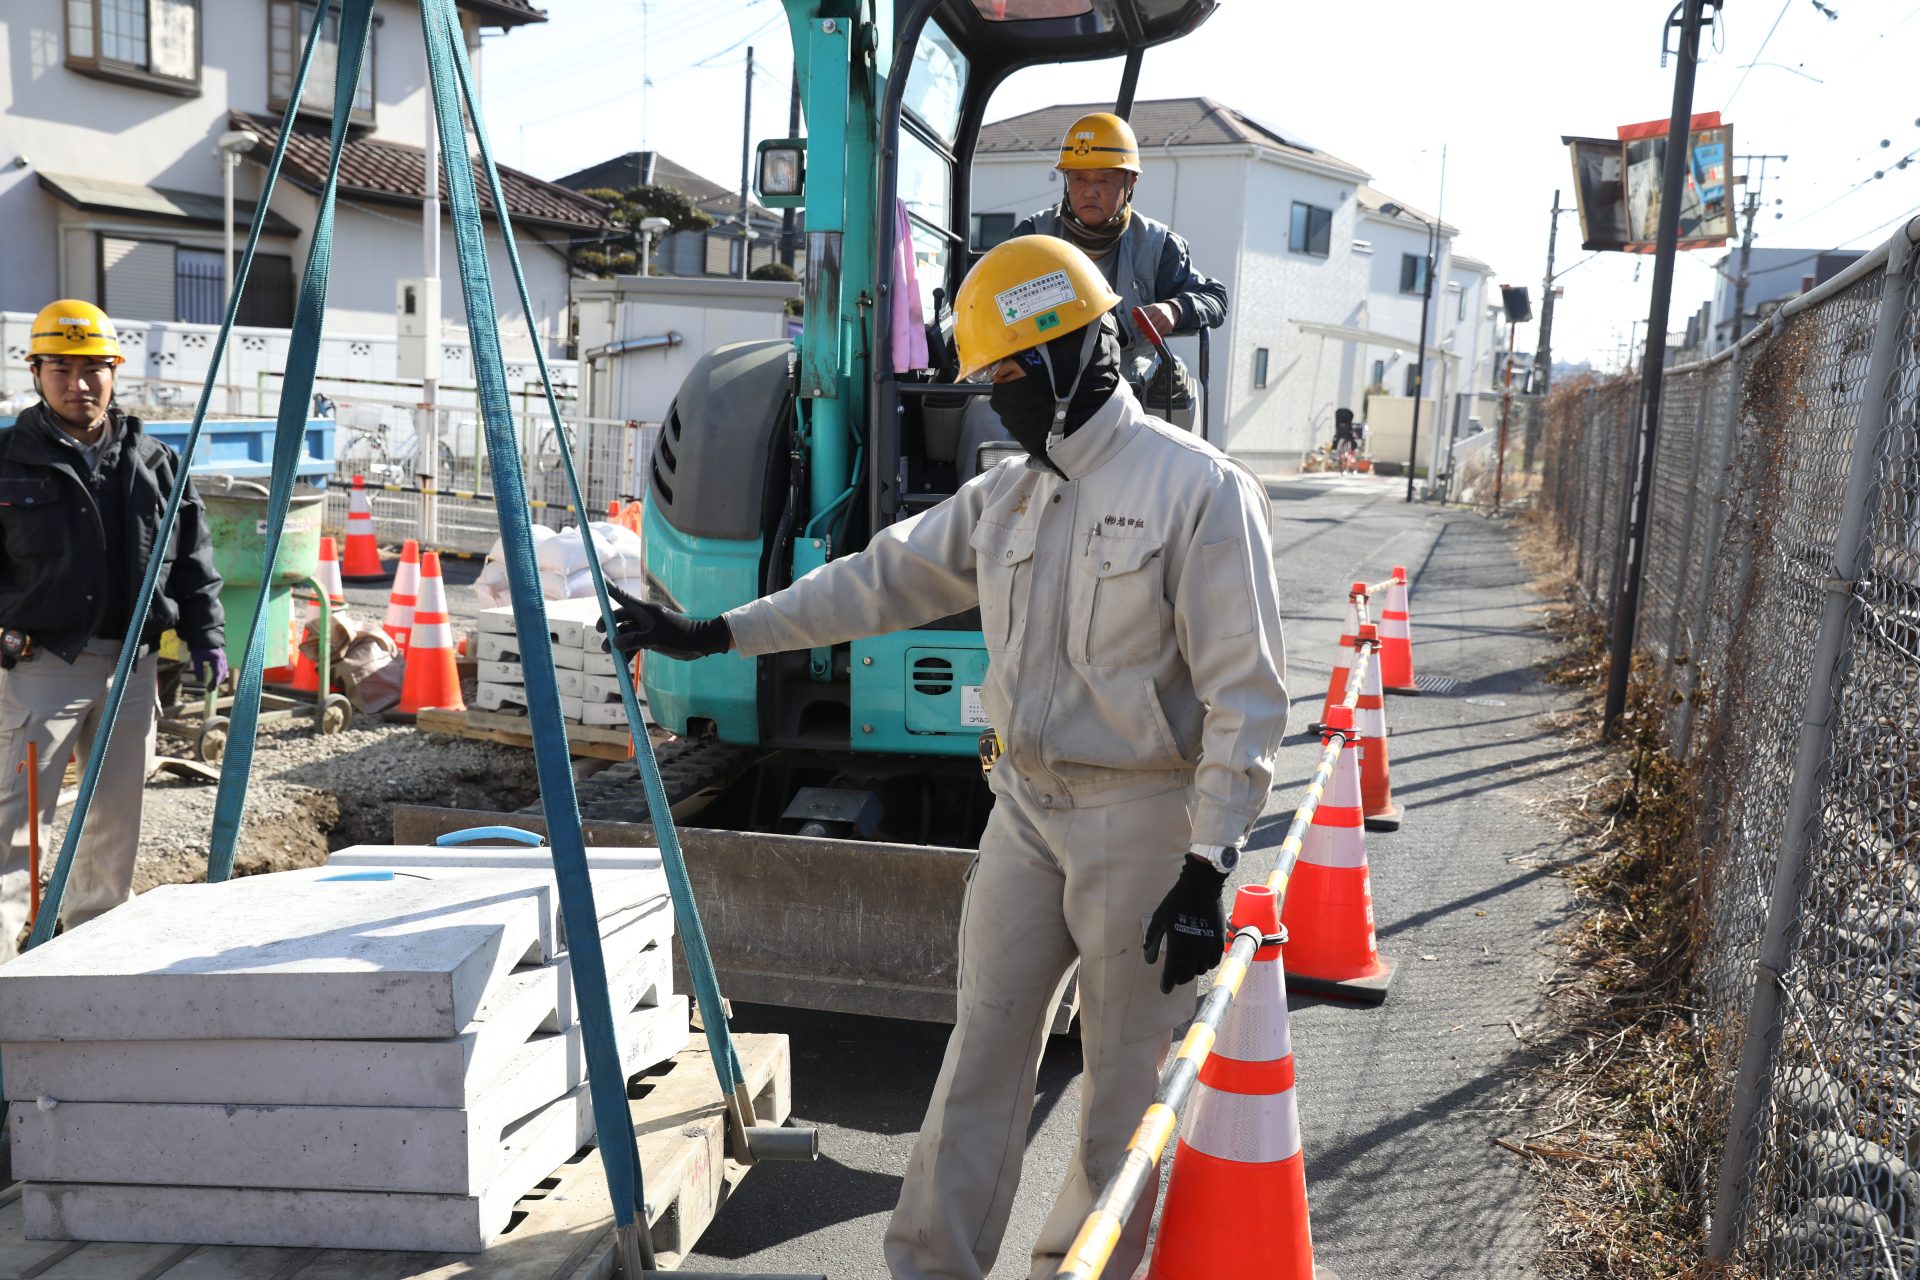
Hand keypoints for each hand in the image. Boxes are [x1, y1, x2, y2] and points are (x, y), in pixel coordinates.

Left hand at [190, 646, 228, 688]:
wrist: (203, 636)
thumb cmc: (199, 647)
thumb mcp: (196, 658)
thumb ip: (198, 669)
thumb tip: (200, 680)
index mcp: (217, 658)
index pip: (218, 673)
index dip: (215, 682)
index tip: (210, 689)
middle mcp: (223, 659)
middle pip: (222, 674)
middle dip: (216, 682)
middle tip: (210, 690)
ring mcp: (224, 658)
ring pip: (223, 672)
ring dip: (218, 679)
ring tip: (211, 686)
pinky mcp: (223, 658)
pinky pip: (223, 668)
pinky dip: (219, 675)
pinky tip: (214, 678)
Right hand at [601, 584, 732, 660]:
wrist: (700, 643)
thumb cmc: (680, 637)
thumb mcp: (656, 639)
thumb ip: (635, 640)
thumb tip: (615, 642)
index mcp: (645, 610)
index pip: (623, 597)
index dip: (610, 589)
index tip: (599, 580)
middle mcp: (645, 617)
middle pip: (621, 618)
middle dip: (610, 627)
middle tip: (601, 636)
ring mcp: (649, 628)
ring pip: (628, 633)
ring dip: (618, 642)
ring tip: (608, 653)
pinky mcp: (653, 638)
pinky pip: (636, 642)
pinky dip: (629, 649)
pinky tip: (622, 660)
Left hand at [1137, 301, 1179, 338]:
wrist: (1171, 310)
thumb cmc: (1157, 310)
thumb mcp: (1149, 308)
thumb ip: (1141, 313)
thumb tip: (1134, 319)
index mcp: (1154, 308)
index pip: (1144, 316)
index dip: (1138, 322)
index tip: (1135, 326)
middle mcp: (1160, 313)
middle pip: (1150, 324)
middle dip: (1143, 329)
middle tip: (1140, 332)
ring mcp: (1166, 319)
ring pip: (1155, 330)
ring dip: (1148, 335)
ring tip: (1144, 336)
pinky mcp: (1170, 326)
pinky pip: (1161, 333)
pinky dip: (1155, 337)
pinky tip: (1150, 338)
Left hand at [1143, 855, 1228, 994]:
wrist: (1201, 887)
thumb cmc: (1176, 901)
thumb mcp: (1159, 918)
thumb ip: (1153, 937)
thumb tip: (1148, 956)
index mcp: (1177, 944)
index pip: (1171, 972)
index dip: (1167, 983)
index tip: (1164, 989)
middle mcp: (1194, 949)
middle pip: (1187, 975)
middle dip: (1179, 979)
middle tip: (1175, 977)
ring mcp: (1208, 945)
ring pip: (1201, 970)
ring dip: (1192, 971)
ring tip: (1187, 967)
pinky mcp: (1219, 941)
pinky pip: (1213, 961)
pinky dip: (1206, 965)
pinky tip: (1200, 960)